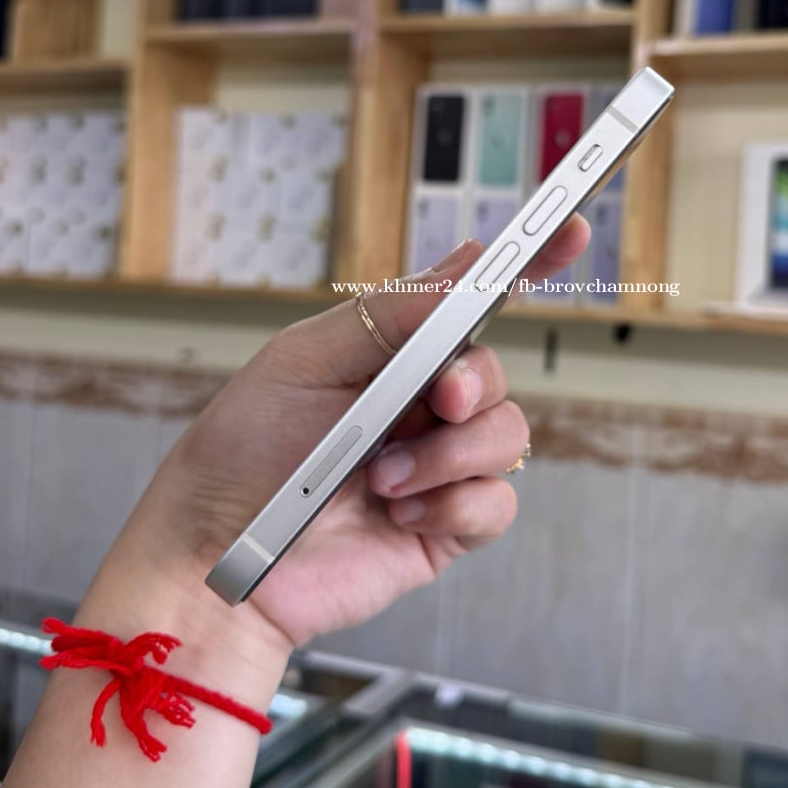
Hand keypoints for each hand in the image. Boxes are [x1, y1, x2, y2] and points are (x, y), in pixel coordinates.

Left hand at [99, 221, 588, 661]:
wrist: (217, 557)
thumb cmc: (242, 453)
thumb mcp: (305, 360)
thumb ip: (390, 315)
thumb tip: (467, 262)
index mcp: (389, 356)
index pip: (470, 303)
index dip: (527, 265)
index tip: (570, 231)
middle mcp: (419, 407)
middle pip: (492, 373)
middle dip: (472, 383)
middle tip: (435, 401)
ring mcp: (436, 466)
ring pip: (506, 436)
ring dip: (448, 455)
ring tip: (383, 481)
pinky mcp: (445, 527)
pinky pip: (496, 503)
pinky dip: (454, 506)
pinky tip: (402, 515)